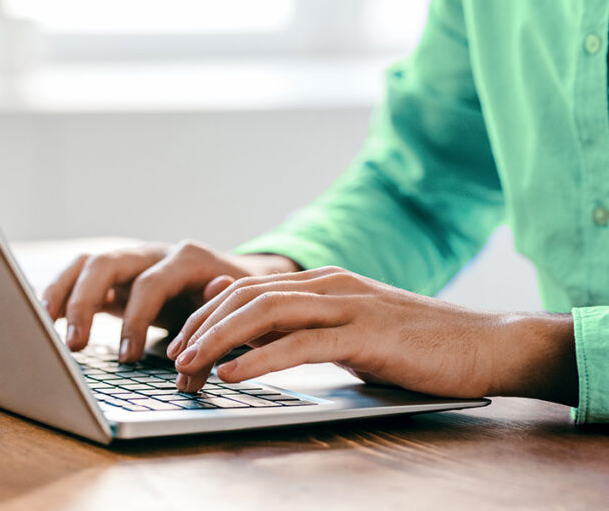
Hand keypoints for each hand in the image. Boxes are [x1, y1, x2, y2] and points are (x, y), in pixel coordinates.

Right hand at [41, 240, 299, 361]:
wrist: (242, 281)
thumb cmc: (238, 303)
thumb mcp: (236, 315)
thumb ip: (217, 330)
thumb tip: (198, 349)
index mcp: (187, 259)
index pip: (150, 284)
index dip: (135, 321)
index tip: (127, 358)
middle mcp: (154, 253)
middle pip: (106, 263)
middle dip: (85, 302)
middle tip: (74, 344)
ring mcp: (133, 262)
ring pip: (86, 263)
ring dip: (62, 292)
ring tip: (44, 324)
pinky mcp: (118, 276)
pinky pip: (81, 276)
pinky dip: (61, 292)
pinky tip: (44, 317)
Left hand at [168, 266, 578, 405]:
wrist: (486, 344)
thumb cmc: (415, 345)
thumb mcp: (347, 330)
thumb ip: (299, 323)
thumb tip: (243, 320)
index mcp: (322, 283)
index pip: (246, 290)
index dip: (205, 315)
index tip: (179, 344)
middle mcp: (329, 285)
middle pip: (245, 297)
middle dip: (201, 327)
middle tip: (172, 358)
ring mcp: (348, 305)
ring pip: (265, 313)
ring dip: (218, 340)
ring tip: (188, 365)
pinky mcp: (366, 334)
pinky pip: (300, 344)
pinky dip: (258, 359)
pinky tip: (232, 374)